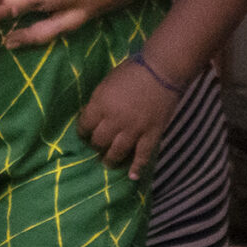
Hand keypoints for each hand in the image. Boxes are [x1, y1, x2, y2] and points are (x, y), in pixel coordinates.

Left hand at [78, 60, 177, 179]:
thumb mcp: (107, 81)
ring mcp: (134, 129)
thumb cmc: (133, 70)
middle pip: (99, 141)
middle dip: (96, 145)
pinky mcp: (151, 134)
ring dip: (110, 159)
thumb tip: (92, 114)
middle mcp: (115, 120)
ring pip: (117, 152)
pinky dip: (137, 167)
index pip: (84, 125)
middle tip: (97, 146)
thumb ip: (99, 100)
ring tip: (108, 162)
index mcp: (101, 104)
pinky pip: (143, 155)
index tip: (85, 132)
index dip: (83, 131)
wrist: (163, 69)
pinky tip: (132, 177)